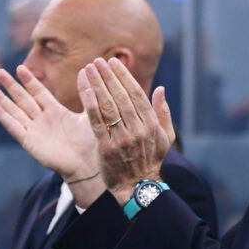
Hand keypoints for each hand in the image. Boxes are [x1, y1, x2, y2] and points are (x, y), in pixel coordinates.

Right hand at [0, 66, 100, 188]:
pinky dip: (3, 115)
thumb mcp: (89, 113)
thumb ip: (86, 94)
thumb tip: (84, 70)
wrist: (88, 164)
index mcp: (56, 112)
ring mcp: (35, 130)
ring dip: (2, 99)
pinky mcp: (29, 142)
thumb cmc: (92, 141)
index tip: (20, 68)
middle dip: (11, 86)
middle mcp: (43, 120)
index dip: (29, 81)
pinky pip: (13, 126)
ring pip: (14, 111)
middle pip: (23, 99)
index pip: (39, 92)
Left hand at [79, 58, 175, 203]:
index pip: (137, 95)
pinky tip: (84, 89)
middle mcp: (138, 130)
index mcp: (152, 125)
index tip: (114, 63)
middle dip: (108, 76)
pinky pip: (96, 120)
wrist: (138, 186)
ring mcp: (122, 139)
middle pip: (121, 97)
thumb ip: (163, 113)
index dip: (124, 77)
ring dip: (97, 84)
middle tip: (98, 61)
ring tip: (88, 69)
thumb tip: (161, 89)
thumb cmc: (151, 159)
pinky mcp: (106, 147)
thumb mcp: (165, 138)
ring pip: (108, 106)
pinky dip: (90, 102)